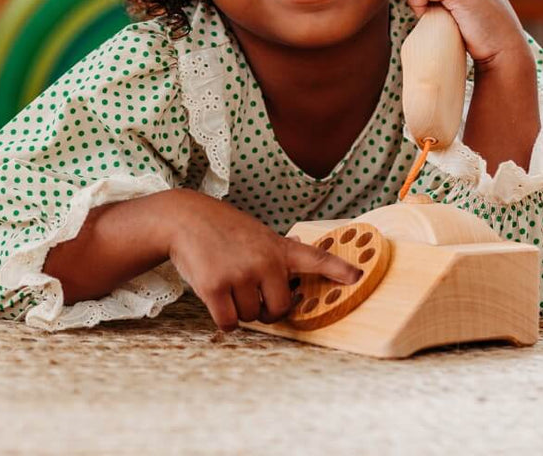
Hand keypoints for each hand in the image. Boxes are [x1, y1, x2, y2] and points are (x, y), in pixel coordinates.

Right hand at [165, 190, 361, 331]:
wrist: (184, 218)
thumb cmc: (223, 228)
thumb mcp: (257, 232)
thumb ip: (278, 248)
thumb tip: (302, 245)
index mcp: (278, 247)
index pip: (315, 258)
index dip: (338, 270)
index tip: (358, 277)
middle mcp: (264, 261)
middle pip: (280, 309)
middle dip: (267, 308)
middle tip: (251, 290)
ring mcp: (241, 274)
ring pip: (253, 317)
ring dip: (241, 309)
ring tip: (228, 281)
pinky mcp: (216, 288)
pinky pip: (230, 323)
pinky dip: (224, 318)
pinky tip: (216, 295)